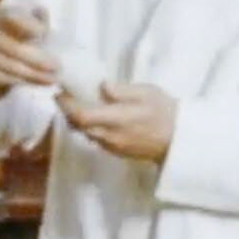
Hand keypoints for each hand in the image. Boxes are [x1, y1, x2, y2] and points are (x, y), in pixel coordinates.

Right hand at [0, 5, 58, 103]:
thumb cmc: (21, 34)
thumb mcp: (31, 22)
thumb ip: (38, 19)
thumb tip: (41, 11)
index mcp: (1, 15)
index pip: (12, 17)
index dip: (29, 25)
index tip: (46, 33)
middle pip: (14, 48)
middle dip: (38, 59)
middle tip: (57, 67)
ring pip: (11, 66)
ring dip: (34, 74)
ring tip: (52, 78)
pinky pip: (4, 77)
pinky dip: (24, 81)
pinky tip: (38, 82)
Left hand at [56, 80, 176, 163]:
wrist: (179, 140)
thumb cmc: (165, 112)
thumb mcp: (147, 93)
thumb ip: (123, 91)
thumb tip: (102, 86)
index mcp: (117, 120)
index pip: (82, 116)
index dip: (66, 106)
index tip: (59, 92)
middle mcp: (111, 136)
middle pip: (78, 127)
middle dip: (67, 112)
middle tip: (64, 96)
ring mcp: (113, 146)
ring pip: (85, 134)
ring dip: (77, 121)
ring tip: (76, 104)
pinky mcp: (116, 152)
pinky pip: (95, 139)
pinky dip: (88, 128)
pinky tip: (93, 117)